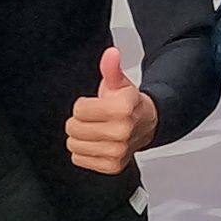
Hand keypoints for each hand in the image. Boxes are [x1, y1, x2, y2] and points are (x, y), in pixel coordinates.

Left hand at [64, 45, 157, 174]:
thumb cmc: (128, 104)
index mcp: (122, 109)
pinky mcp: (111, 166)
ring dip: (81, 138)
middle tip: (95, 120)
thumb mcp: (118, 83)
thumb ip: (111, 68)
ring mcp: (117, 152)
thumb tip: (111, 54)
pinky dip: (84, 152)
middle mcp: (121, 133)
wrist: (146, 125)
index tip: (97, 106)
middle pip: (74, 128)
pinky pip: (79, 159)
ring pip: (74, 145)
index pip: (78, 110)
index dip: (84, 106)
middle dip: (80, 122)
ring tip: (95, 132)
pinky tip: (96, 144)